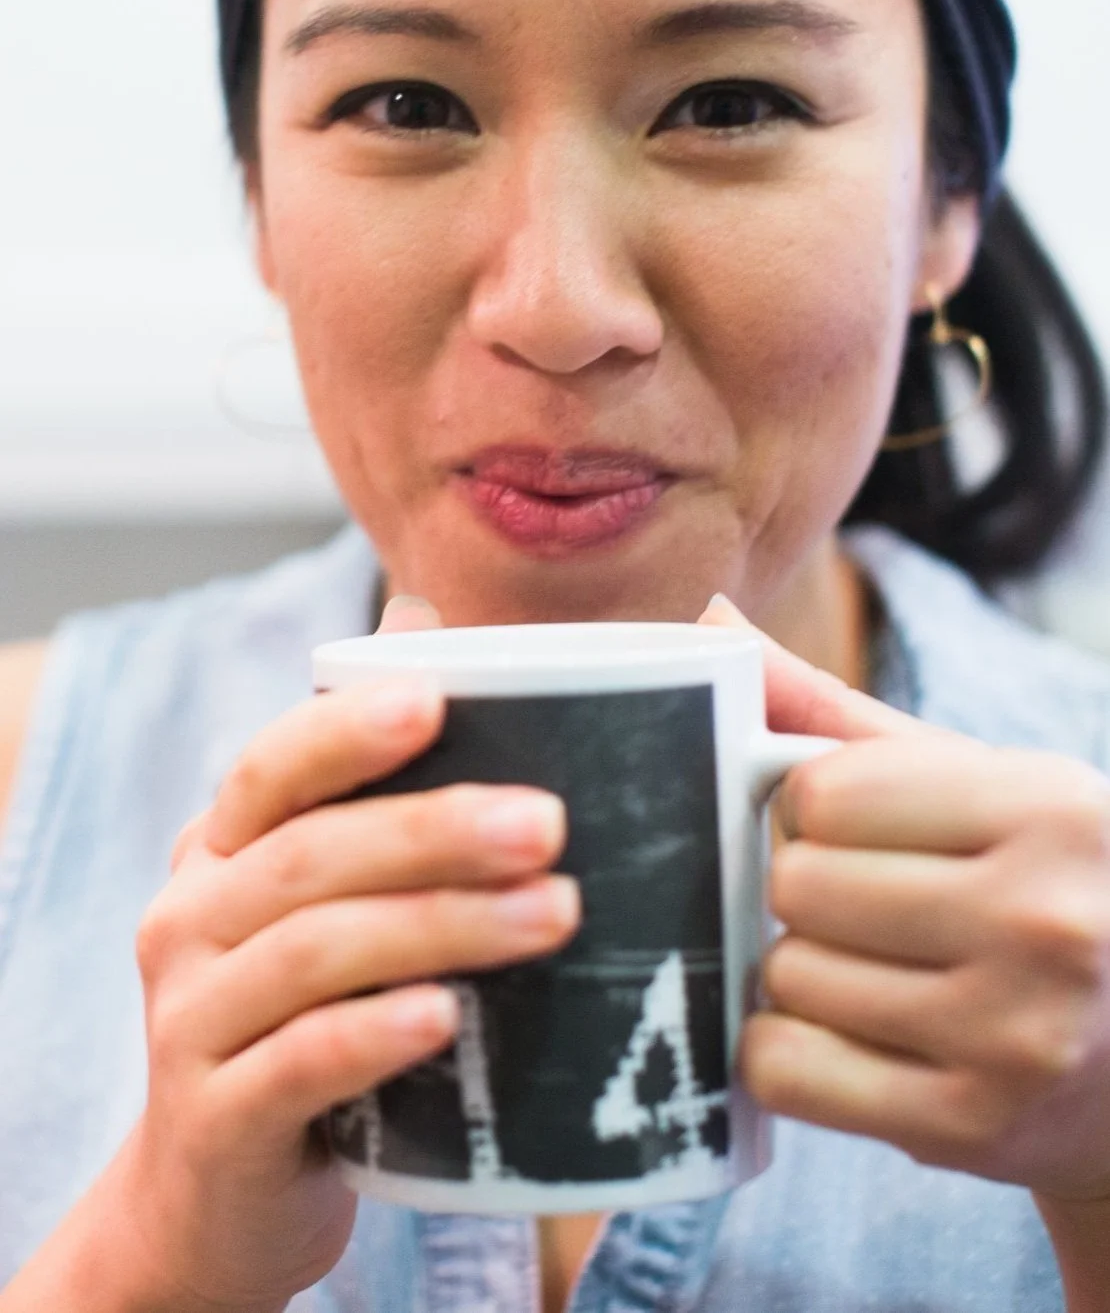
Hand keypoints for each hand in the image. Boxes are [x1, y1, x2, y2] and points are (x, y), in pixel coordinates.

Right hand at [92, 594, 579, 1312]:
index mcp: (220, 854)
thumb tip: (422, 621)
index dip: (345, 730)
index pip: (271, 769)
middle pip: (310, 856)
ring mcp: (191, 1023)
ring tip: (554, 913)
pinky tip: (447, 1016)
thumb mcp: (321, 906)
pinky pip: (299, 1063)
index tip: (436, 698)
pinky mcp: (217, 1121)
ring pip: (314, 952)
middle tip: (549, 824)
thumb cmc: (302, 1019)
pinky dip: (375, 1033)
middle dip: (434, 831)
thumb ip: (367, 786)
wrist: (215, 1199)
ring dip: (440, 925)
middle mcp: (189, 922)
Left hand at [701, 595, 1109, 1203]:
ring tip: (872, 972)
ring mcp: (1015, 1035)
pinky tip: (844, 1036)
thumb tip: (710, 621)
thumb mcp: (971, 784)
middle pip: (798, 885)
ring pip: (787, 978)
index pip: (822, 791)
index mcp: (1046, 807)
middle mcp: (1043, 919)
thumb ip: (833, 710)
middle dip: (805, 893)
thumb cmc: (1032, 887)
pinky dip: (786, 1052)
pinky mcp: (973, 1126)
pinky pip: (788, 1072)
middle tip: (861, 909)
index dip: (812, 810)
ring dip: (800, 973)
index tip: (854, 832)